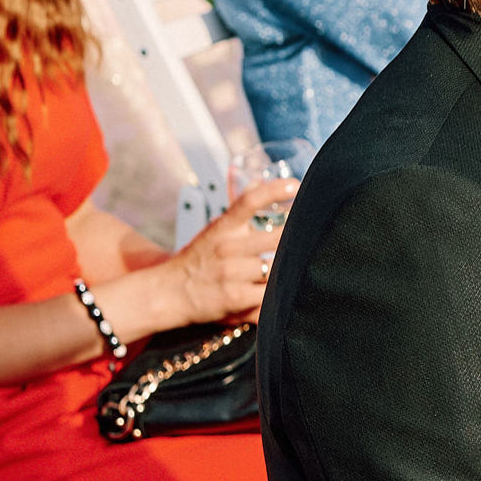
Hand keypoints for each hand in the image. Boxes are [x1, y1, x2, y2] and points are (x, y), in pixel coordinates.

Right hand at [166, 180, 292, 325]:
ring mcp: (232, 273)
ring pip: (279, 268)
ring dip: (290, 270)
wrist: (169, 292)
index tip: (295, 185)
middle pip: (277, 238)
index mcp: (224, 227)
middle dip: (298, 241)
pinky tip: (282, 292)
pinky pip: (271, 295)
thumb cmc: (198, 260)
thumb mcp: (216, 229)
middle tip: (310, 241)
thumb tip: (259, 182)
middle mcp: (228, 248)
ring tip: (293, 270)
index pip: (249, 201)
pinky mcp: (236, 298)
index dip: (275, 190)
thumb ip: (240, 209)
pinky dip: (280, 295)